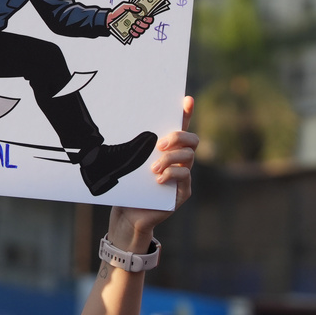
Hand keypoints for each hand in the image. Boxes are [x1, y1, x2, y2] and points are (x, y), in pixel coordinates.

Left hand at [107, 2, 153, 38]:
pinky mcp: (131, 33)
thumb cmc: (118, 12)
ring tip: (132, 25)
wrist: (109, 19)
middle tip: (137, 21)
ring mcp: (136, 28)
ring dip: (138, 29)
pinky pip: (136, 36)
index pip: (149, 18)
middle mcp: (139, 22)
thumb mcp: (124, 6)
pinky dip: (134, 34)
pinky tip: (130, 31)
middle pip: (147, 25)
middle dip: (143, 24)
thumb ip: (131, 6)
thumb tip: (139, 9)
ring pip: (142, 31)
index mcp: (140, 15)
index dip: (149, 19)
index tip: (144, 17)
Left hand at [110, 96, 197, 236]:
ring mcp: (184, 176)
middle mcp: (179, 160)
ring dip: (170, 159)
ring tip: (153, 169)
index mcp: (167, 150)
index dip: (186, 113)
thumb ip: (133, 147)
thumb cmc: (129, 186)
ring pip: (188, 157)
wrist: (129, 214)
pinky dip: (172, 174)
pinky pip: (185, 176)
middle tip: (159, 145)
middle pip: (191, 140)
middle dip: (177, 137)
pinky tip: (158, 180)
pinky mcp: (183, 191)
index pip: (180, 127)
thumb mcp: (129, 163)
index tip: (186, 100)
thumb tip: (123, 123)